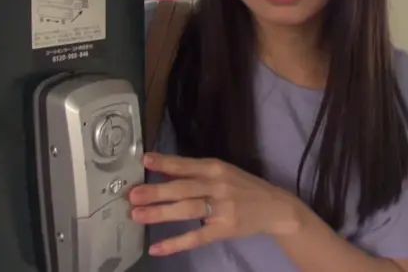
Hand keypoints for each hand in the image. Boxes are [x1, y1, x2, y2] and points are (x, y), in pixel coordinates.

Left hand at [128, 153, 303, 255]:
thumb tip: (164, 171)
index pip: (187, 165)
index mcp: (217, 168)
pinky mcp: (224, 230)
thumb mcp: (224, 172)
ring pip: (187, 210)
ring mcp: (222, 209)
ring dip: (160, 213)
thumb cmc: (244, 187)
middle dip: (157, 191)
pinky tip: (157, 247)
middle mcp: (219, 186)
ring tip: (137, 214)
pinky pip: (196, 237)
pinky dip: (176, 243)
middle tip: (132, 194)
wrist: (275, 208)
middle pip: (184, 188)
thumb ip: (197, 172)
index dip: (166, 163)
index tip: (145, 160)